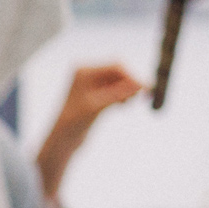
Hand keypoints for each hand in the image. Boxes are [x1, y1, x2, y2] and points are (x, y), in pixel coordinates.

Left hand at [37, 63, 145, 198]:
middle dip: (131, 83)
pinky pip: (116, 89)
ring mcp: (91, 83)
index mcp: (83, 71)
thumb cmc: (74, 122)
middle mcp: (87, 74)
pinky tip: (123, 106)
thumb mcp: (98, 106)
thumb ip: (119, 94)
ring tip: (127, 105)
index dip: (132, 77)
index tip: (146, 90)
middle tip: (143, 97)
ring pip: (119, 81)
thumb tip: (141, 85)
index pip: (115, 66)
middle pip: (119, 72)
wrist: (62, 140)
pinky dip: (123, 96)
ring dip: (127, 91)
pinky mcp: (96, 94)